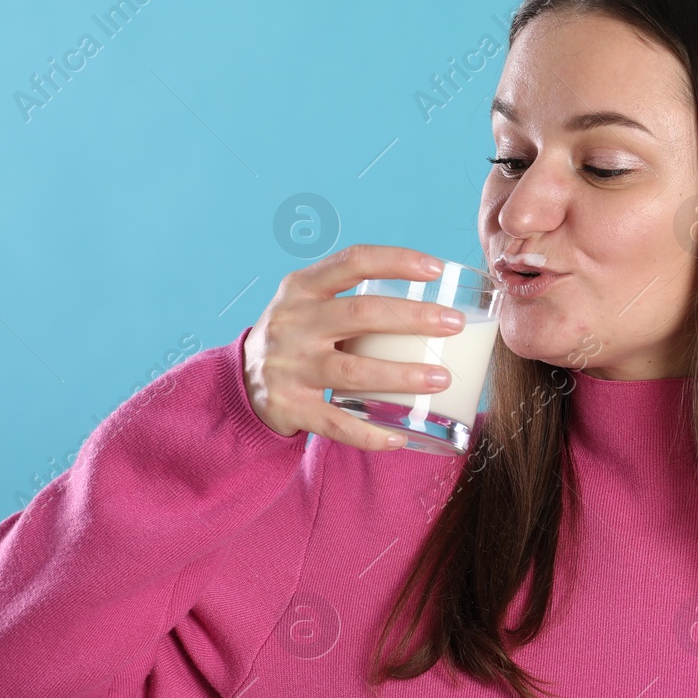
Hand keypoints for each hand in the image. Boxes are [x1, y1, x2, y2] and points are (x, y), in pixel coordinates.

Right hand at [241, 244, 466, 450]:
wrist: (243, 380)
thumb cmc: (297, 336)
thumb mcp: (309, 304)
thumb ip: (353, 297)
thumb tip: (430, 304)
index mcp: (301, 288)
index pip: (352, 262)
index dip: (396, 260)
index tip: (436, 268)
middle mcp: (293, 322)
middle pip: (361, 314)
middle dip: (414, 318)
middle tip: (454, 324)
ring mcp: (290, 366)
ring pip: (353, 371)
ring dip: (402, 375)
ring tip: (440, 379)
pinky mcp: (290, 407)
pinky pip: (337, 424)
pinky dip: (371, 434)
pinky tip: (400, 437)